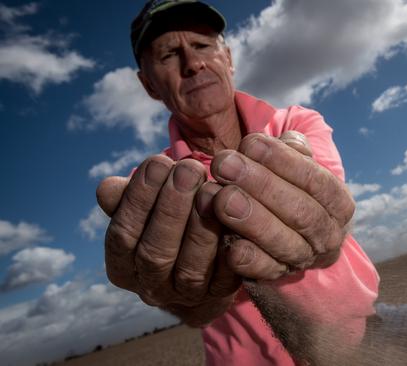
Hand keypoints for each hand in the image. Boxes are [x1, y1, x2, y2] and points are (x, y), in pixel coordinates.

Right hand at [96, 156, 240, 326]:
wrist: (209, 257)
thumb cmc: (169, 218)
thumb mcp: (147, 206)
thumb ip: (127, 197)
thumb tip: (108, 188)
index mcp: (123, 267)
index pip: (123, 235)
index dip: (138, 198)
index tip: (157, 161)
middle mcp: (151, 288)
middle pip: (155, 253)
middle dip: (171, 208)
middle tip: (189, 169)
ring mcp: (187, 296)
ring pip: (191, 268)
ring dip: (201, 226)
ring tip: (212, 188)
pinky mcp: (221, 295)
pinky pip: (226, 276)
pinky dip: (229, 245)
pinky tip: (236, 216)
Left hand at [210, 131, 354, 280]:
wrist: (286, 236)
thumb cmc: (287, 188)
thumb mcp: (296, 166)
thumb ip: (293, 150)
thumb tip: (288, 140)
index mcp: (339, 203)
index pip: (316, 180)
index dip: (284, 161)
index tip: (250, 143)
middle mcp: (329, 235)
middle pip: (300, 211)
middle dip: (261, 186)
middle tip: (225, 164)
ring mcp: (305, 259)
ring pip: (284, 243)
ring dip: (252, 220)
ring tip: (222, 198)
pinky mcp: (279, 277)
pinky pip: (266, 272)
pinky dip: (250, 260)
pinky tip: (230, 246)